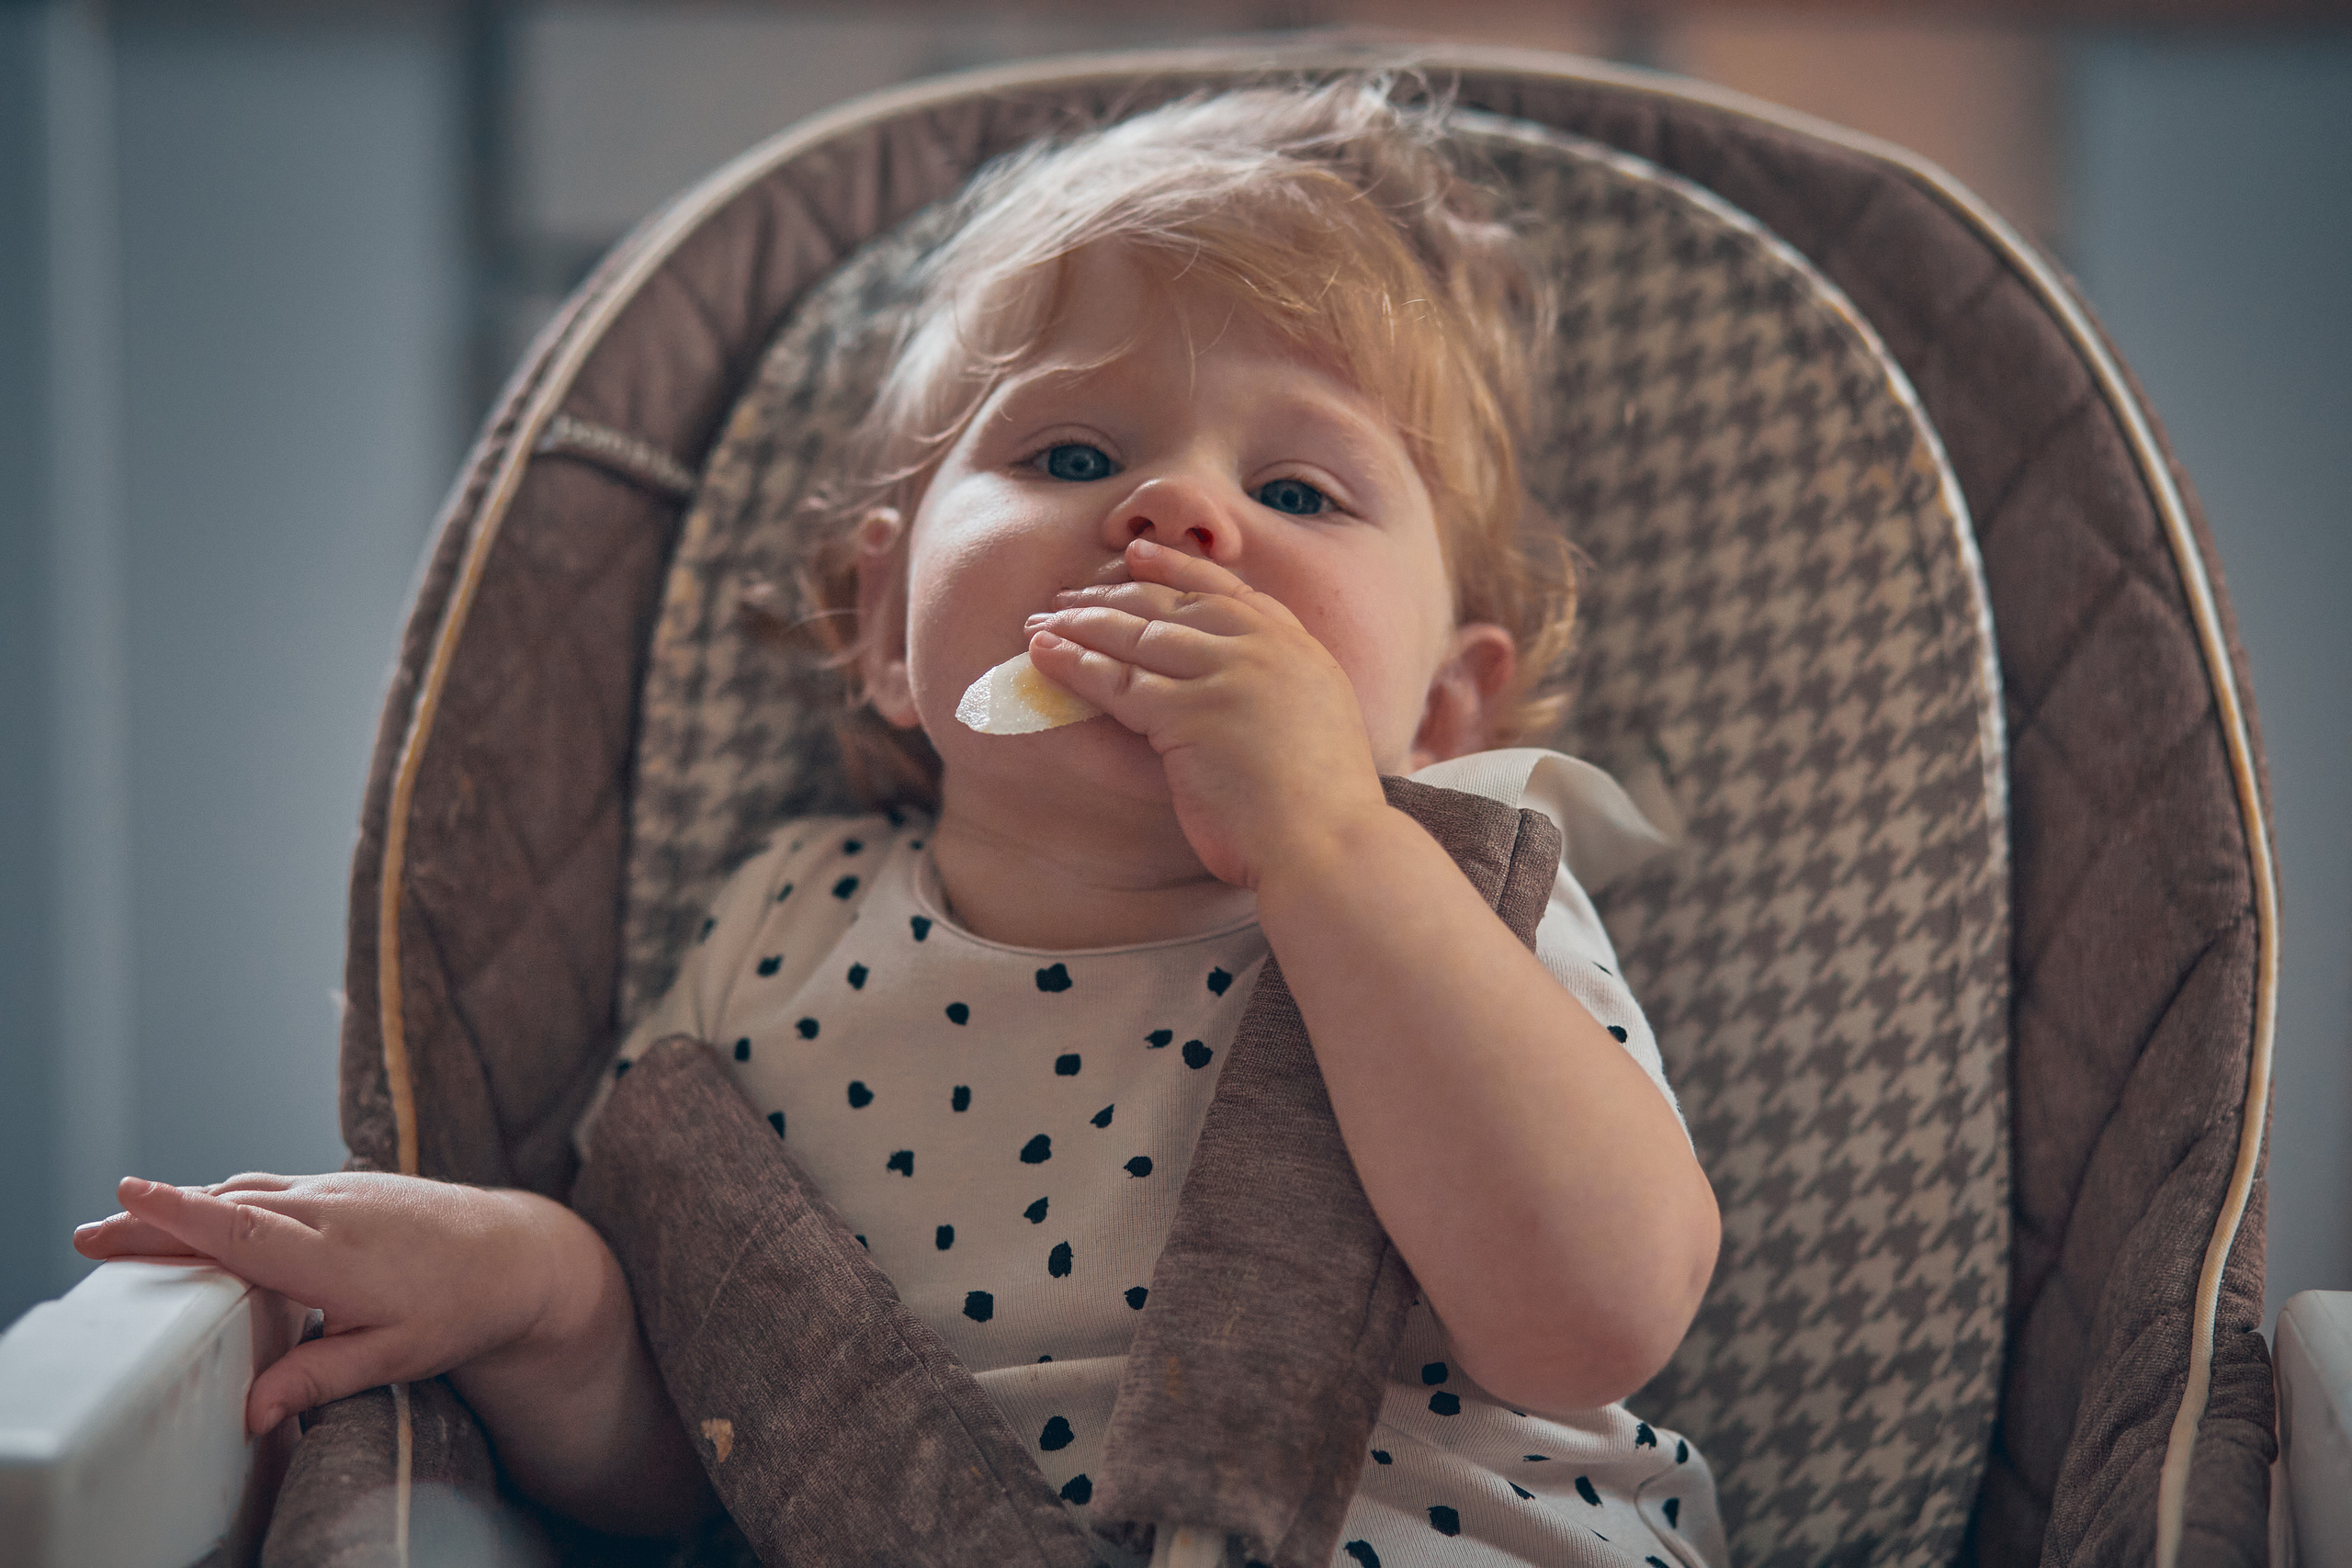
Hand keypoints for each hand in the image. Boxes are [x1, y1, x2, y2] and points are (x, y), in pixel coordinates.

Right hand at [75, 1171, 613, 1435]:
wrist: (521, 1253)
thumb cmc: (462, 1306)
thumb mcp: (396, 1354)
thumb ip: (320, 1378)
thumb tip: (251, 1413)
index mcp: (337, 1253)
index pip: (242, 1230)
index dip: (181, 1216)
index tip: (127, 1198)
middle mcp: (332, 1209)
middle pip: (229, 1209)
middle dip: (158, 1217)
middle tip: (92, 1233)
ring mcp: (340, 1191)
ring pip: (251, 1192)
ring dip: (190, 1204)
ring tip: (128, 1222)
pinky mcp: (348, 1187)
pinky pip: (275, 1189)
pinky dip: (230, 1198)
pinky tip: (204, 1213)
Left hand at [1024, 537, 1391, 887]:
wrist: (1331, 846)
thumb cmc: (1322, 809)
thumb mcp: (1316, 723)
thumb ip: (1278, 690)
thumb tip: (1234, 690)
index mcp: (1297, 649)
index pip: (1227, 591)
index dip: (1176, 571)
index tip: (1137, 555)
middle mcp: (1263, 649)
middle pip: (1173, 606)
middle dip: (1113, 596)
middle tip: (1067, 595)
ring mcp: (1226, 676)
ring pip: (1139, 636)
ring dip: (1082, 624)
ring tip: (1040, 621)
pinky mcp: (1189, 713)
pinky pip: (1118, 681)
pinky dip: (1075, 664)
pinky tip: (1043, 654)